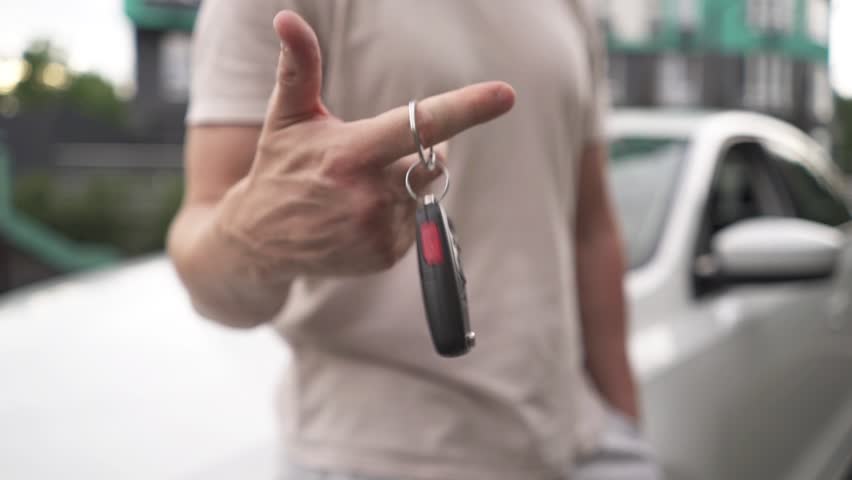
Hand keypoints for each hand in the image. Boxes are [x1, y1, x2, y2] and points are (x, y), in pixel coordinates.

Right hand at [217, 11, 514, 277]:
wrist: (258, 242)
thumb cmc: (278, 168)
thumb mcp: (285, 116)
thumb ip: (298, 67)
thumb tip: (287, 18)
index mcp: (350, 153)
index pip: (419, 125)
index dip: (466, 108)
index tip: (505, 94)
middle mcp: (368, 196)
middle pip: (433, 159)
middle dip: (420, 150)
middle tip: (377, 154)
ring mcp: (378, 230)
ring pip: (425, 190)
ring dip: (405, 183)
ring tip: (358, 190)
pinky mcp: (385, 254)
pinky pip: (416, 222)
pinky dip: (398, 212)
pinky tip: (360, 215)